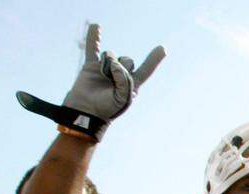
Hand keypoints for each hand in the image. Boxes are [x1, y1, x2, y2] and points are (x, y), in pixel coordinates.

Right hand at [16, 24, 164, 140]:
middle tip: (112, 79)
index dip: (154, 60)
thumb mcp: (122, 98)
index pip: (146, 70)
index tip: (163, 49)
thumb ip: (124, 80)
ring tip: (102, 75)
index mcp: (132, 84)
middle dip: (120, 67)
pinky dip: (94, 37)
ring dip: (107, 63)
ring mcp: (106, 69)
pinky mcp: (92, 66)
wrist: (85, 111)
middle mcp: (120, 75)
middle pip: (127, 60)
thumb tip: (115, 63)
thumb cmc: (106, 109)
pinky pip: (93, 49)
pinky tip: (96, 26)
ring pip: (112, 55)